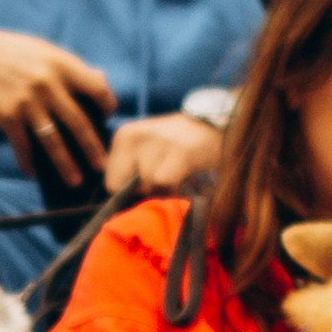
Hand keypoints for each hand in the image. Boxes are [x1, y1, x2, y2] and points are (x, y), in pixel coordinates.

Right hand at [0, 23, 115, 188]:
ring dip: (65, 164)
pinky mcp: (7, 115)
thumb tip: (99, 80)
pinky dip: (28, 162)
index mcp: (61, 63)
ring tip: (74, 180)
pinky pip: (23, 145)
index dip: (106, 104)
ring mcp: (27, 101)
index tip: (108, 118)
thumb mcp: (42, 50)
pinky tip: (32, 173)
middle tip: (102, 166)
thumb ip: (69, 67)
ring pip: (53, 140)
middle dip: (92, 147)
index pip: (96, 87)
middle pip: (78, 122)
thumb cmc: (7, 52)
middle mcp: (47, 82)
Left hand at [104, 113, 224, 195]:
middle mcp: (136, 135)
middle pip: (126, 189)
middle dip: (146, 190)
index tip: (151, 176)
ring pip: (149, 186)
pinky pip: (167, 183)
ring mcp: (157, 142)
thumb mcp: (145, 151)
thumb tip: (118, 206)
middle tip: (168, 172)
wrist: (220, 125)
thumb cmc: (179, 146)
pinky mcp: (180, 152)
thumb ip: (128, 173)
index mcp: (123, 136)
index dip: (130, 190)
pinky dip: (179, 185)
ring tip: (181, 168)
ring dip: (166, 187)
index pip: (111, 183)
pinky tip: (188, 172)